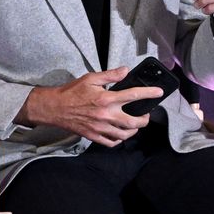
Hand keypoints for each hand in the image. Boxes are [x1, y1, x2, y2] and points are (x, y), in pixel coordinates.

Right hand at [16, 67, 163, 147]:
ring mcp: (100, 128)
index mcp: (107, 99)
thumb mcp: (91, 78)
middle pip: (134, 122)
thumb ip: (110, 75)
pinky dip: (120, 139)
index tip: (159, 93)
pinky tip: (121, 132)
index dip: (149, 94)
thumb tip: (126, 71)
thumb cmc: (72, 92)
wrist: (54, 108)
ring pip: (125, 135)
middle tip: (145, 115)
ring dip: (133, 130)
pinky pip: (112, 142)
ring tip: (135, 124)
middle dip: (144, 120)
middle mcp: (106, 115)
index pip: (133, 96)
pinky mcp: (94, 136)